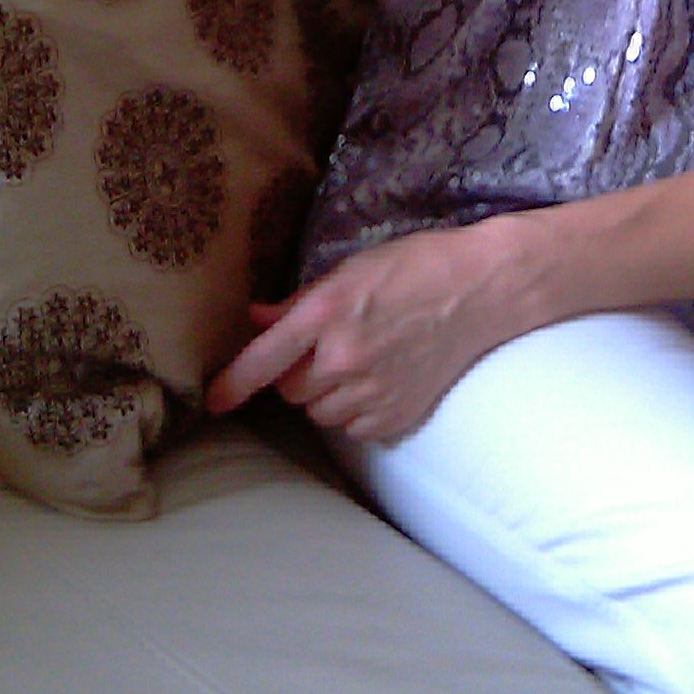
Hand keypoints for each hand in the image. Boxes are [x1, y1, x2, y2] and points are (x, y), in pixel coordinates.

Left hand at [206, 223, 519, 444]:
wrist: (480, 290)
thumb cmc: (416, 266)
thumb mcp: (351, 269)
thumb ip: (300, 302)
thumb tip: (256, 319)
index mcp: (327, 314)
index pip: (263, 360)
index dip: (233, 383)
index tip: (213, 401)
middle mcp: (344, 358)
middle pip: (289, 390)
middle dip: (295, 373)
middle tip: (324, 346)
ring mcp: (372, 391)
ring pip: (319, 412)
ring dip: (325, 394)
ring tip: (358, 360)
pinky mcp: (395, 416)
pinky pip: (353, 427)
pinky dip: (356, 410)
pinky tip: (380, 378)